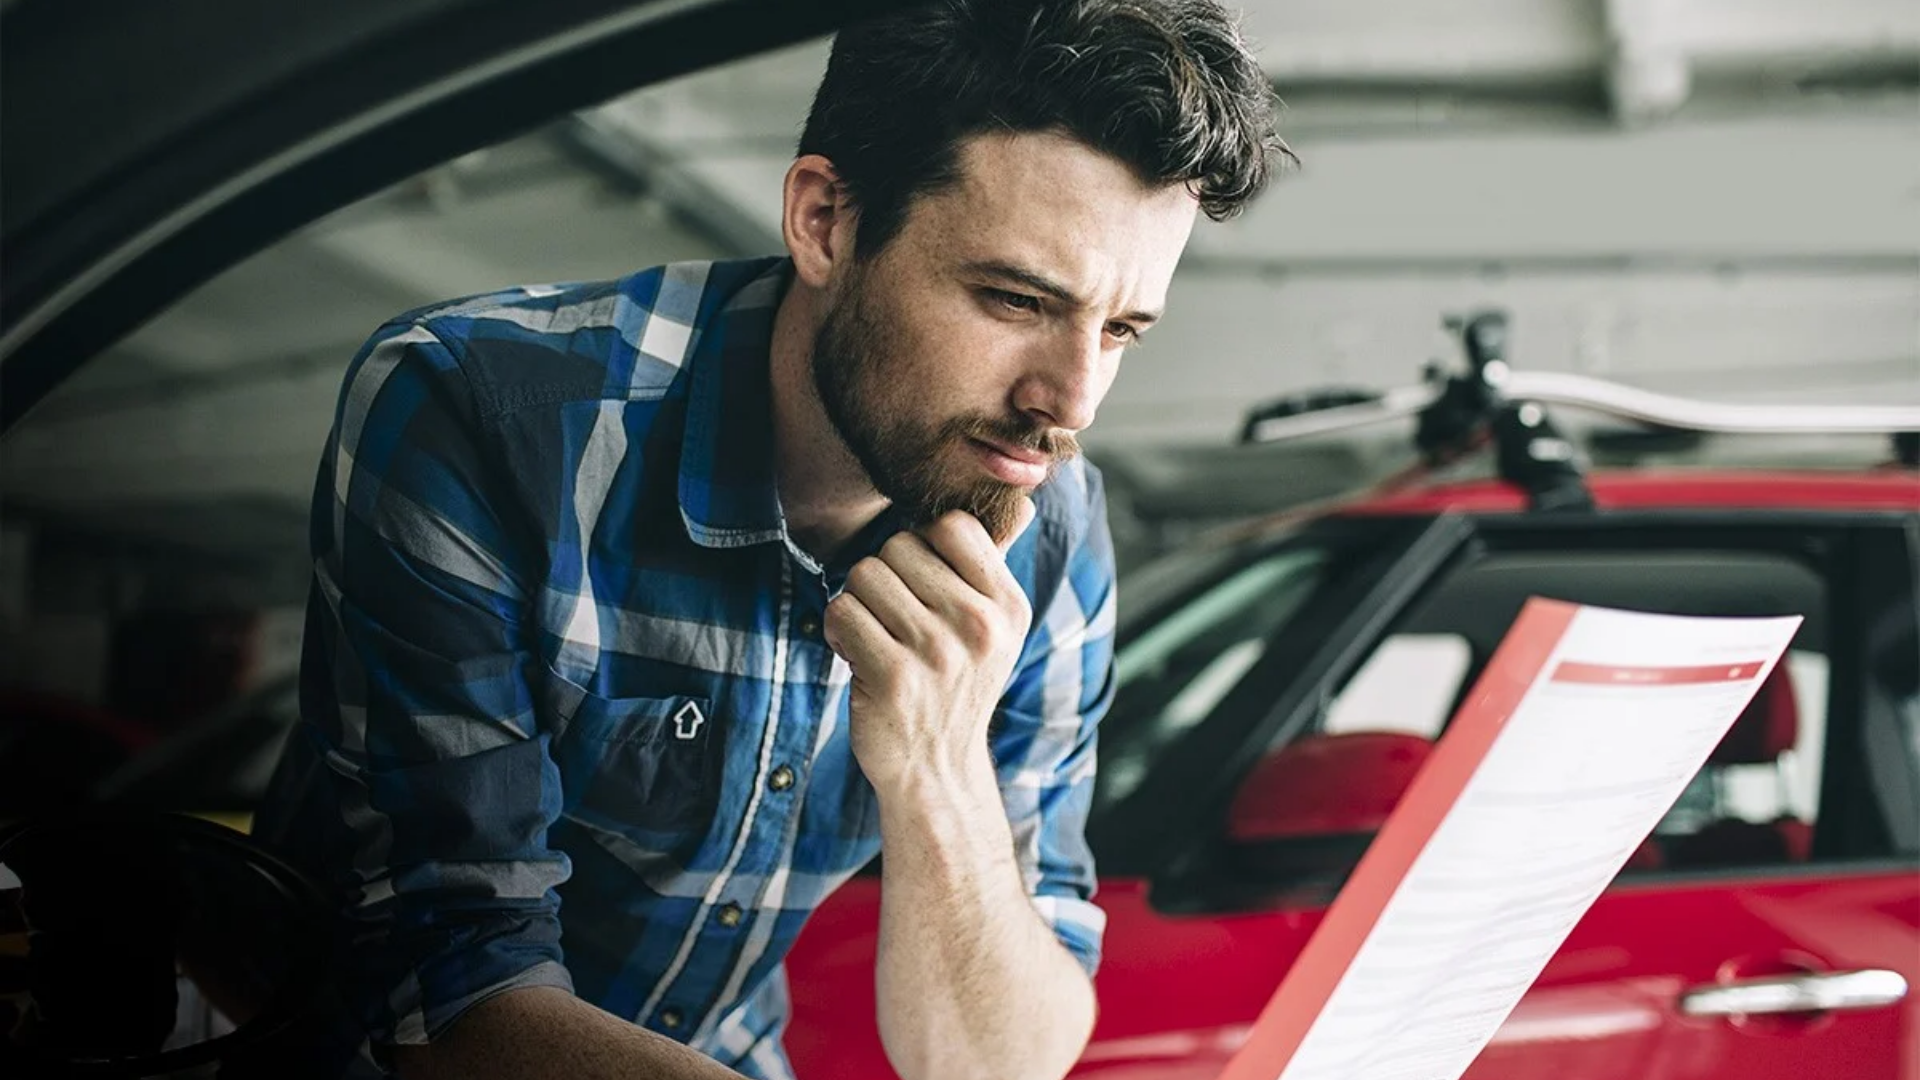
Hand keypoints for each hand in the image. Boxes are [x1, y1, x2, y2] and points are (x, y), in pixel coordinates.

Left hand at [825, 500, 1037, 795]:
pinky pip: (842, 611)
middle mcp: (980, 625)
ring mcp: (939, 652)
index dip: (922, 546)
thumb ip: (995, 561)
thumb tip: (1020, 501)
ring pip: (864, 575)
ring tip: (878, 638)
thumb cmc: (955, 684)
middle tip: (895, 621)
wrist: (935, 768)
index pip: (950, 525)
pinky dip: (838, 630)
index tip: (923, 585)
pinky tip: (859, 655)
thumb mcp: (994, 626)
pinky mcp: (894, 676)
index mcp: (1007, 605)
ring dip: (858, 604)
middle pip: (897, 546)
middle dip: (883, 578)